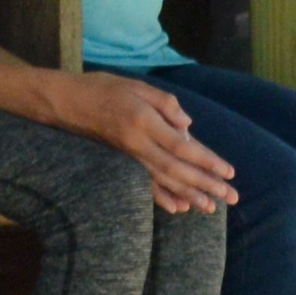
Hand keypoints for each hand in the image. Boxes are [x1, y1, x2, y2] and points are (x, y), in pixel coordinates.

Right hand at [60, 71, 247, 211]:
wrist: (65, 103)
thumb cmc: (102, 88)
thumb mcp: (136, 85)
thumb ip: (165, 103)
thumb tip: (188, 126)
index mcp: (144, 121)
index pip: (183, 147)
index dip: (207, 161)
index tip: (228, 172)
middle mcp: (137, 144)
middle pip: (178, 169)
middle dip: (206, 184)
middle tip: (230, 197)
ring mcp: (128, 157)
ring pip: (163, 181)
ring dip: (189, 195)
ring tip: (210, 208)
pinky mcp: (121, 163)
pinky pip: (143, 185)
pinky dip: (162, 198)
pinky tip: (178, 208)